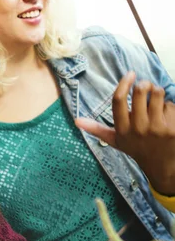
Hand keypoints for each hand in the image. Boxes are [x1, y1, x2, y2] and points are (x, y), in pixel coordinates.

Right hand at [75, 72, 174, 195]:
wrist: (161, 166)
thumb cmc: (135, 148)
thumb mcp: (115, 140)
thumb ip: (96, 129)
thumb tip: (76, 121)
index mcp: (122, 129)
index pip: (118, 100)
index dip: (124, 84)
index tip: (130, 74)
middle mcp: (138, 128)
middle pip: (140, 91)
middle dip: (144, 84)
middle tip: (144, 86)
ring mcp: (157, 129)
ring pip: (158, 94)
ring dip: (157, 92)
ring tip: (155, 99)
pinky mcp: (173, 129)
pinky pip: (170, 105)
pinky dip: (169, 107)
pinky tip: (166, 116)